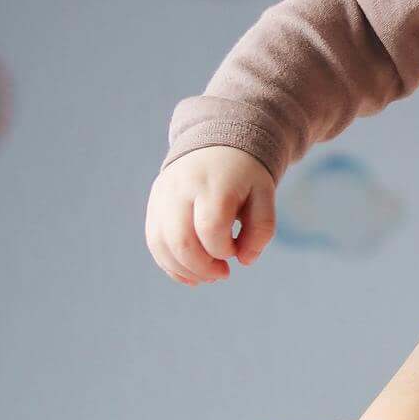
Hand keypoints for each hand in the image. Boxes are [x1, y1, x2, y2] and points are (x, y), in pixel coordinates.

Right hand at [146, 148, 277, 283]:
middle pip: (181, 241)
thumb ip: (261, 229)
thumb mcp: (264, 196)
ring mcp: (163, 196)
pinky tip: (190, 274)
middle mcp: (182, 188)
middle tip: (222, 274)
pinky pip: (154, 242)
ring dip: (185, 271)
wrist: (216, 144)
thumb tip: (244, 260)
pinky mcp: (153, 205)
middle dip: (202, 268)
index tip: (235, 250)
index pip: (210, 228)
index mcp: (213, 183)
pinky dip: (170, 264)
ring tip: (207, 276)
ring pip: (161, 245)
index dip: (224, 250)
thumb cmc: (244, 176)